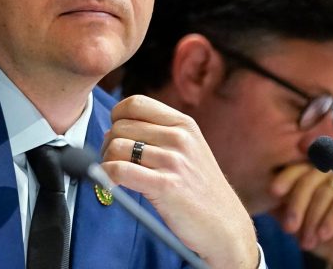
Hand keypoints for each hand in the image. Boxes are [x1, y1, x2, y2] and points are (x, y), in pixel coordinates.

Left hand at [101, 95, 258, 268]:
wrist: (226, 229)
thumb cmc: (200, 191)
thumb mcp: (188, 150)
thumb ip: (157, 134)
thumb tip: (111, 131)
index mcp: (184, 124)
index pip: (135, 103)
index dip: (117, 117)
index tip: (117, 135)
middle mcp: (179, 138)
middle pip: (120, 126)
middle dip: (109, 144)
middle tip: (114, 162)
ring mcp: (173, 161)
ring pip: (116, 146)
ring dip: (106, 162)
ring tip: (115, 176)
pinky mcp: (165, 185)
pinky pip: (119, 170)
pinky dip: (106, 177)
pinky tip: (111, 185)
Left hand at [270, 163, 332, 268]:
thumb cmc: (318, 235)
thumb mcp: (294, 220)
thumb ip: (278, 205)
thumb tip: (256, 195)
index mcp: (313, 172)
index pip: (297, 167)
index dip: (285, 177)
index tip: (273, 192)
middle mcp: (332, 170)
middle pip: (309, 179)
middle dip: (296, 205)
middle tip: (288, 229)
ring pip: (325, 192)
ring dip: (312, 219)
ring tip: (305, 241)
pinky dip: (331, 219)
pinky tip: (323, 234)